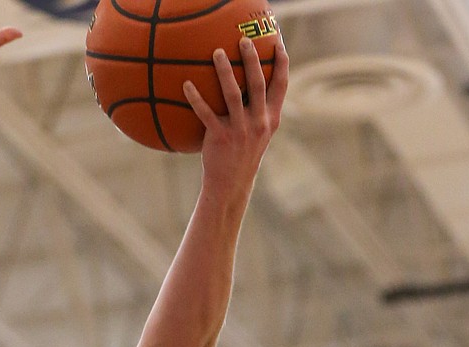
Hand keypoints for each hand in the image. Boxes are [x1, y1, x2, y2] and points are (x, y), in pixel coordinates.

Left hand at [184, 33, 288, 185]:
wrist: (231, 185)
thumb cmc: (243, 154)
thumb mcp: (259, 133)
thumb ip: (259, 110)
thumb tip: (251, 81)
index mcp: (271, 118)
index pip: (281, 85)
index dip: (282, 63)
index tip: (278, 42)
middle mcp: (258, 122)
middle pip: (257, 84)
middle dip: (252, 60)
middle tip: (243, 40)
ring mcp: (239, 130)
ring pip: (232, 95)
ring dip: (224, 71)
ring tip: (216, 52)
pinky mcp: (220, 138)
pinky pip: (206, 113)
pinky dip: (195, 98)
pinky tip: (186, 84)